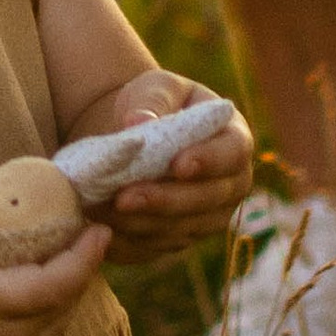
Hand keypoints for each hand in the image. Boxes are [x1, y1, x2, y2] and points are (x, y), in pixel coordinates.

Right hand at [0, 145, 109, 335]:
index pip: (58, 283)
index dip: (85, 256)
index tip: (101, 227)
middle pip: (68, 300)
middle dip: (82, 264)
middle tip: (85, 227)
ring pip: (61, 320)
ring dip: (69, 287)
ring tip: (68, 250)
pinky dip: (53, 308)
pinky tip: (42, 285)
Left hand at [68, 71, 255, 265]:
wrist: (141, 133)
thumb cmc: (157, 103)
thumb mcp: (156, 88)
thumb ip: (152, 101)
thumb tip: (138, 122)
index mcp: (234, 139)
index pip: (232, 153)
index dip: (208, 161)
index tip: (177, 164)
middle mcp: (230, 184)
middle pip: (206, 200)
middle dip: (163, 200)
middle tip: (124, 197)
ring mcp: (209, 217)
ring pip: (180, 229)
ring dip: (141, 223)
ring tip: (102, 210)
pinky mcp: (181, 238)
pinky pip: (158, 248)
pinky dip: (129, 241)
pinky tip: (100, 229)